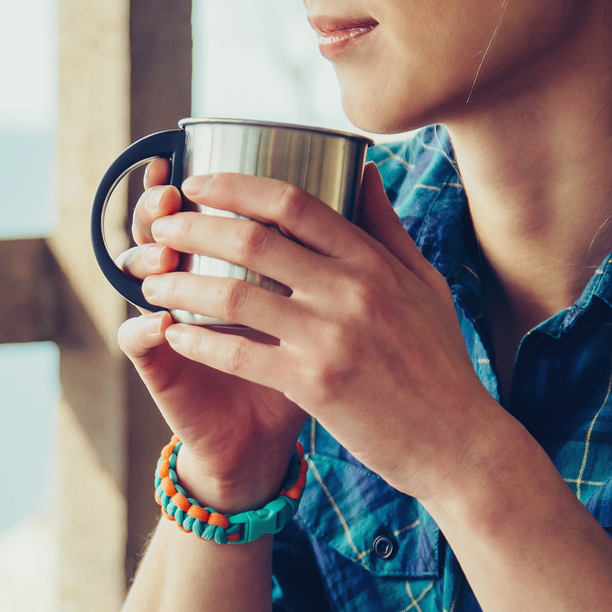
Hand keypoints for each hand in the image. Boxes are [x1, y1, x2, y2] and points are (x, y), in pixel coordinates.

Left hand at [139, 164, 500, 501]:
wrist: (458, 442)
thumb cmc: (439, 363)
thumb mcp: (423, 284)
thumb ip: (386, 227)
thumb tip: (364, 169)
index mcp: (373, 261)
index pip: (293, 203)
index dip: (234, 186)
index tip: (196, 183)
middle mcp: (351, 290)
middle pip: (252, 238)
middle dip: (193, 228)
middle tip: (160, 232)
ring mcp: (332, 337)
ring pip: (234, 293)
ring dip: (182, 284)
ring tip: (152, 282)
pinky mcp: (315, 384)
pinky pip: (238, 352)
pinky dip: (198, 339)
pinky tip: (173, 333)